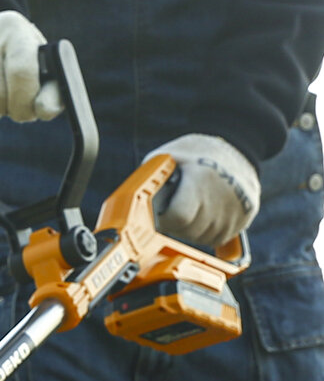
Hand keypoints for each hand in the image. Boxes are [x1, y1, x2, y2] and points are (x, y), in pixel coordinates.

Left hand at [144, 134, 258, 247]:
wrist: (238, 141)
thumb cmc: (194, 153)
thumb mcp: (167, 158)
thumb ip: (150, 182)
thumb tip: (131, 211)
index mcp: (200, 178)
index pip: (178, 217)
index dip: (167, 218)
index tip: (166, 210)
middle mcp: (223, 193)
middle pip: (189, 231)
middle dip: (180, 224)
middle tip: (182, 204)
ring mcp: (239, 204)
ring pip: (204, 238)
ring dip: (195, 229)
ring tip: (197, 205)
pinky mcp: (249, 213)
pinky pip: (221, 237)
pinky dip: (211, 230)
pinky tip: (210, 211)